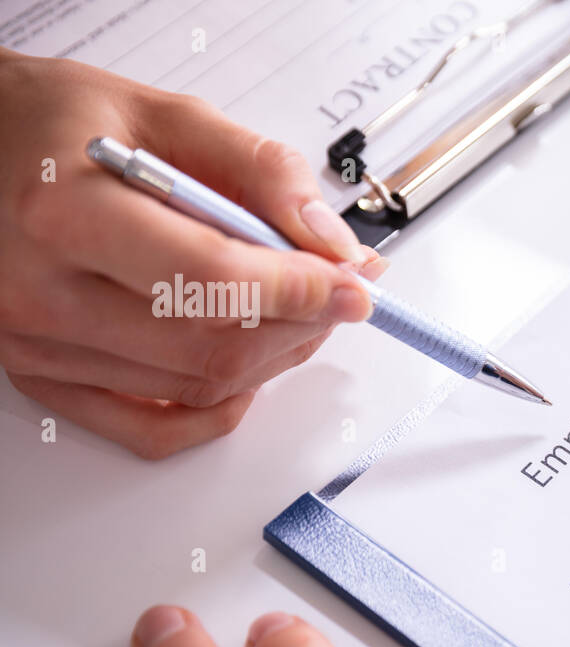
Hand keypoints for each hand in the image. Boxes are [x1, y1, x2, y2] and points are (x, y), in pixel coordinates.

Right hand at [0, 50, 387, 458]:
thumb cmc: (55, 126)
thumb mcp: (165, 114)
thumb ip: (260, 171)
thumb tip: (331, 242)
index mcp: (64, 212)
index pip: (210, 280)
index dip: (299, 289)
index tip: (354, 283)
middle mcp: (40, 290)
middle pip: (212, 345)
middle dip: (300, 323)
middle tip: (338, 291)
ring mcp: (37, 344)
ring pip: (196, 387)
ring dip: (273, 358)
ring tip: (299, 311)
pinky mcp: (42, 376)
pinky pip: (150, 429)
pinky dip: (216, 410)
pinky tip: (248, 371)